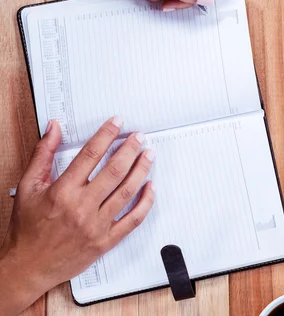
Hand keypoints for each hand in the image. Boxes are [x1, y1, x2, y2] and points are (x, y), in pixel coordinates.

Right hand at [0, 117, 155, 314]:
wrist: (28, 266)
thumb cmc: (28, 228)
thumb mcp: (28, 187)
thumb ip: (43, 154)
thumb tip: (54, 127)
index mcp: (62, 191)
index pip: (90, 155)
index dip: (106, 135)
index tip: (118, 123)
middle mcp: (81, 207)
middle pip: (113, 171)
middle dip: (130, 150)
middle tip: (139, 137)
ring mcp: (96, 225)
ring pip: (126, 193)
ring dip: (141, 171)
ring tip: (149, 155)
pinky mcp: (106, 241)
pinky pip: (132, 220)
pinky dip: (145, 203)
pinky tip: (151, 188)